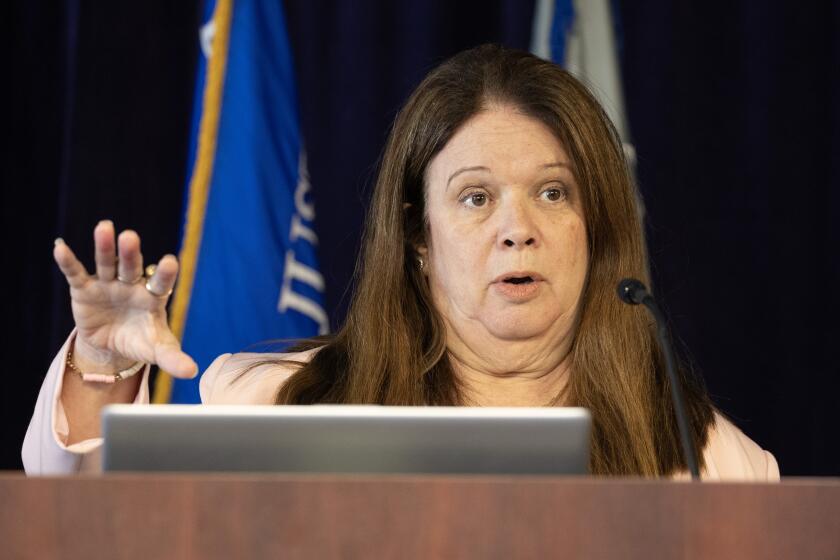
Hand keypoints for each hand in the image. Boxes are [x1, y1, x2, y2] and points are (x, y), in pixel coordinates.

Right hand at [53, 220, 196, 377]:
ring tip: (104, 227)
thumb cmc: (141, 340)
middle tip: (130, 236)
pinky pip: (76, 273)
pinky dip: (68, 262)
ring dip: (104, 247)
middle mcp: (132, 284)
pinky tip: (60, 247)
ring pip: (107, 263)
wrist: (112, 345)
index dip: (164, 273)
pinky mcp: (85, 289)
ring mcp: (108, 284)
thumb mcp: (157, 350)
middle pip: (132, 266)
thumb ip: (173, 358)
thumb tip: (193, 372)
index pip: (161, 283)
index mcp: (153, 296)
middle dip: (131, 253)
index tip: (170, 263)